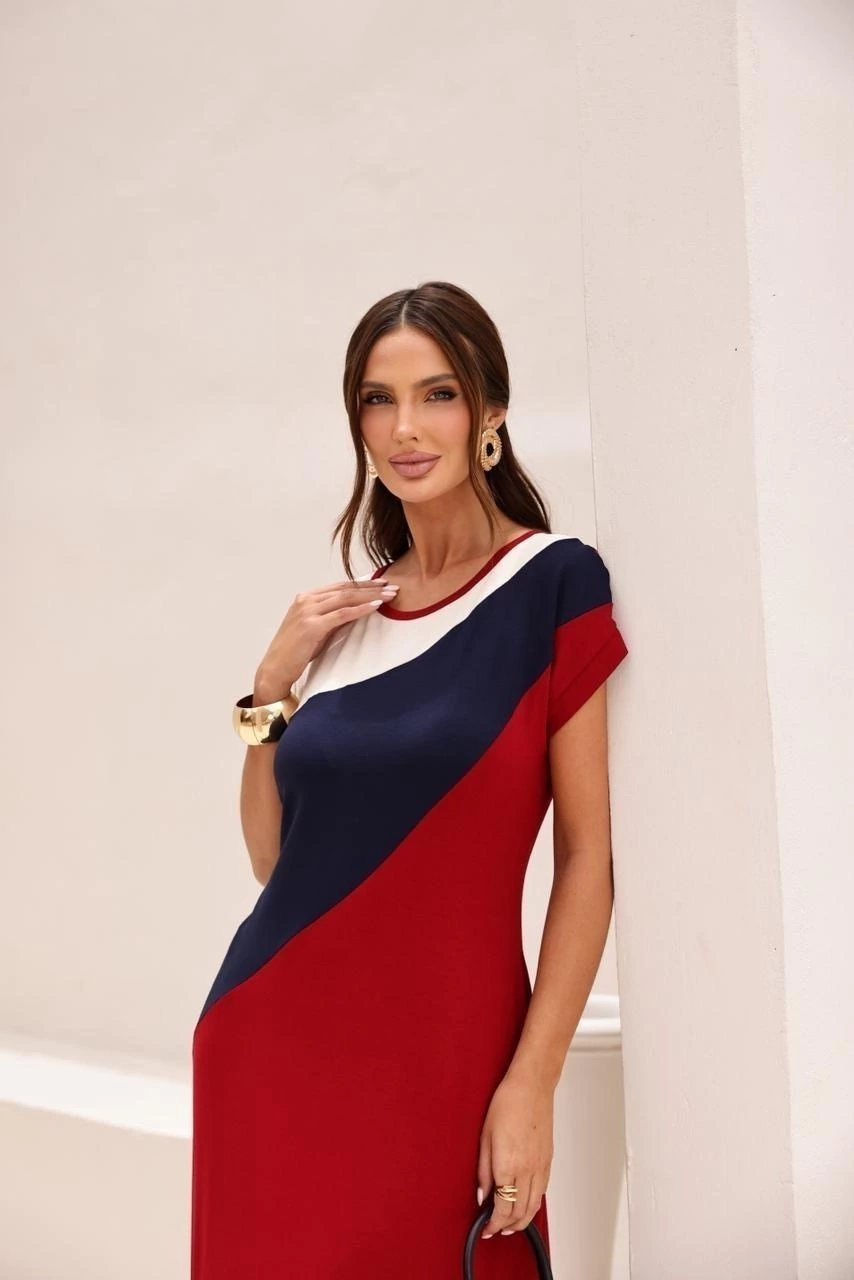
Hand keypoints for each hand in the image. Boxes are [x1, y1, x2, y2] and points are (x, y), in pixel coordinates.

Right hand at [253, 574, 398, 698]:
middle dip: (371, 587)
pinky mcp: (311, 626)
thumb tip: (359, 611)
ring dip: (370, 596)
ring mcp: (307, 611)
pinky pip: (342, 614)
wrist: (275, 669)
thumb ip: (334, 618)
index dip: (363, 584)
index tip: (382, 584)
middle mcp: (306, 600)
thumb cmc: (296, 653)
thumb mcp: (317, 630)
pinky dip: (360, 609)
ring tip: (390, 596)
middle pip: (345, 589)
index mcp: (306, 598)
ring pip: (346, 598)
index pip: (340, 587)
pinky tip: (375, 606)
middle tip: (393, 587)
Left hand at [476, 1068, 553, 1239]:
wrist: (532, 1087)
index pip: (502, 1208)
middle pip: (519, 1212)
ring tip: (510, 1224)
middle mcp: (527, 1170)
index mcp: (508, 1166)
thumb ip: (483, 1171)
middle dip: (507, 1226)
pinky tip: (525, 1204)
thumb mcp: (485, 1137)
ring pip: (534, 1206)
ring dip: (522, 1220)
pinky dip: (533, 1205)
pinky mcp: (548, 1161)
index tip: (486, 1228)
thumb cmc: (507, 1104)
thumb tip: (481, 1194)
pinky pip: (542, 1192)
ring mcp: (540, 1166)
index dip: (493, 1224)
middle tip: (495, 1229)